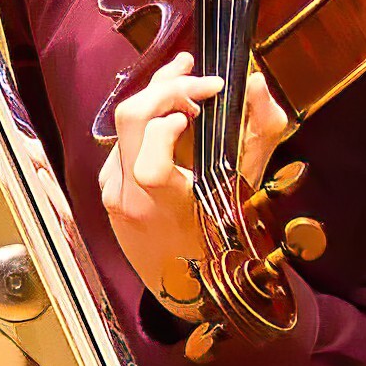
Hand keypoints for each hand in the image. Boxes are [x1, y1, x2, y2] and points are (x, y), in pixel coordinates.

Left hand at [99, 54, 298, 319]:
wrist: (182, 286)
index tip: (201, 109)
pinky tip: (171, 113)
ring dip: (156, 95)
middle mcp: (129, 197)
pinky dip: (147, 120)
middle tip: (201, 79)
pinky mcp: (105, 186)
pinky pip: (122, 141)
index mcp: (164, 205)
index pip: (148, 160)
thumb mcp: (247, 189)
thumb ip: (260, 131)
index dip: (168, 122)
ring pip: (122, 125)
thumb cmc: (222, 240)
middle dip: (166, 86)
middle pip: (129, 119)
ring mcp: (111, 191)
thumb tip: (254, 82)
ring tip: (188, 78)